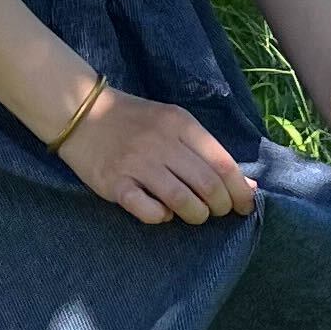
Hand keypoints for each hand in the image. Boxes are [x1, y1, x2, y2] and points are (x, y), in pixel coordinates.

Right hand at [56, 89, 259, 227]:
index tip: (244, 206)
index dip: (239, 191)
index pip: (222, 164)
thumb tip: (248, 187)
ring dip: (196, 215)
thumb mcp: (174, 124)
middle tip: (216, 212)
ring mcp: (136, 163)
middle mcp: (161, 142)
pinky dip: (161, 217)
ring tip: (194, 215)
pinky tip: (162, 213)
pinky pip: (147, 210)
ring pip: (181, 200)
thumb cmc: (136, 121)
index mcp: (180, 124)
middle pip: (207, 185)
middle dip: (220, 206)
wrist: (82, 112)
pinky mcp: (114, 183)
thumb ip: (208, 152)